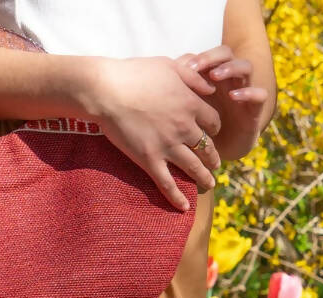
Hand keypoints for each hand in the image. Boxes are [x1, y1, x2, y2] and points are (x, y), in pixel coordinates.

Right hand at [81, 56, 221, 211]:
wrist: (107, 91)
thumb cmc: (135, 74)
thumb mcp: (170, 66)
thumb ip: (193, 77)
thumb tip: (211, 88)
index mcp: (191, 104)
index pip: (214, 121)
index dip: (215, 127)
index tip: (211, 132)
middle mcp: (185, 128)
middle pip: (208, 147)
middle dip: (213, 157)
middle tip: (215, 164)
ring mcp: (167, 146)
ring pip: (193, 167)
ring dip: (204, 178)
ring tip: (209, 185)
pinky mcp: (149, 159)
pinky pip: (167, 183)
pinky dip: (176, 197)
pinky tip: (184, 207)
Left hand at [176, 46, 268, 153]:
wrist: (213, 156)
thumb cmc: (194, 130)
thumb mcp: (183, 112)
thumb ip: (175, 95)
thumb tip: (157, 78)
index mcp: (210, 77)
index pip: (207, 56)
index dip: (196, 57)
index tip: (181, 66)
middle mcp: (228, 79)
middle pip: (226, 54)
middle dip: (211, 57)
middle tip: (195, 67)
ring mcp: (243, 91)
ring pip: (245, 67)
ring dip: (230, 68)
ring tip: (215, 76)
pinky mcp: (254, 109)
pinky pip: (260, 94)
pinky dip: (249, 92)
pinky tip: (234, 96)